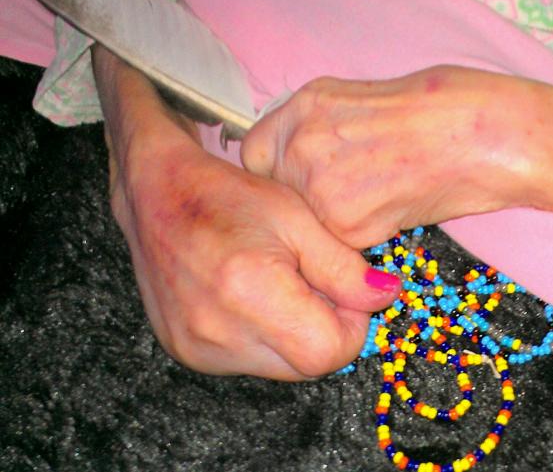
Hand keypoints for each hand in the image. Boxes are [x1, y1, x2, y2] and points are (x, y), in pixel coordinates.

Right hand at [93, 48, 399, 379]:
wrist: (156, 194)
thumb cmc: (229, 194)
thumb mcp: (299, 217)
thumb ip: (345, 267)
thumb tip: (384, 297)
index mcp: (250, 289)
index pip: (328, 351)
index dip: (350, 325)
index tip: (346, 291)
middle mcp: (218, 330)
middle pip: (305, 366)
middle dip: (325, 330)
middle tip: (314, 283)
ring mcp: (197, 347)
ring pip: (280, 368)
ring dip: (296, 335)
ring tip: (280, 284)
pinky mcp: (185, 352)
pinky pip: (250, 361)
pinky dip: (265, 336)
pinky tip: (254, 297)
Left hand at [240, 65, 552, 247]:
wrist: (487, 133)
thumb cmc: (445, 108)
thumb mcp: (366, 97)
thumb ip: (320, 125)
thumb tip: (296, 155)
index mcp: (306, 103)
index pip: (255, 153)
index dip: (279, 171)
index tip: (303, 180)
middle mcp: (301, 141)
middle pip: (275, 192)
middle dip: (303, 198)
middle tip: (351, 191)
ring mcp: (319, 183)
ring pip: (304, 221)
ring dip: (333, 218)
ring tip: (383, 194)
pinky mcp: (346, 224)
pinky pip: (338, 242)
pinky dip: (362, 235)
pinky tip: (397, 208)